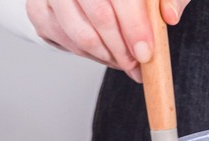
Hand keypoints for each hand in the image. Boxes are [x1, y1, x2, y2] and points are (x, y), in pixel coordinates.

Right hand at [25, 0, 190, 81]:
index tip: (146, 53)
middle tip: (136, 64)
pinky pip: (62, 41)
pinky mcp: (38, 8)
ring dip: (106, 56)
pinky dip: (87, 54)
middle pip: (99, 16)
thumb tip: (171, 15)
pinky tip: (103, 52)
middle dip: (122, 50)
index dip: (135, 28)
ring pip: (80, 34)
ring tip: (123, 61)